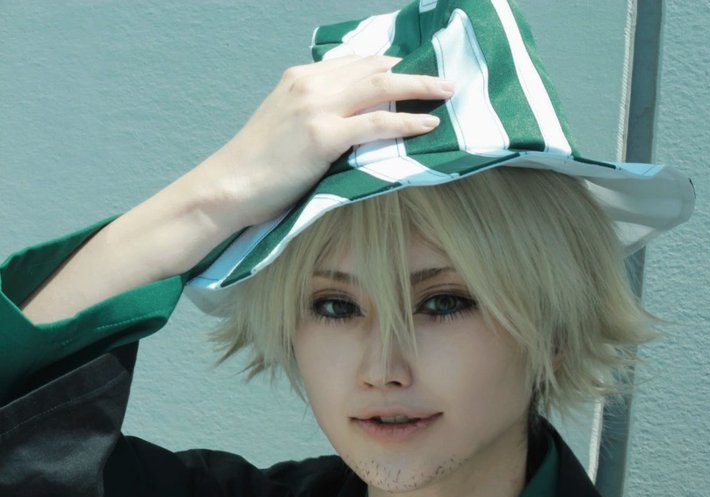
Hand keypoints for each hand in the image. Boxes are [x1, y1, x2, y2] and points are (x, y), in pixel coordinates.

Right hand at [196, 54, 454, 233]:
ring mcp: (317, 107)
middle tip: (442, 78)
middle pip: (373, 68)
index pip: (354, 63)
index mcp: (299, 78)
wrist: (227, 186)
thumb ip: (315, 116)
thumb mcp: (285, 127)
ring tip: (447, 92)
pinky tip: (428, 123)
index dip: (387, 66)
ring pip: (380, 87)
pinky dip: (407, 119)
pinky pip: (377, 122)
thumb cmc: (256, 169)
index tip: (412, 73)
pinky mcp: (323, 136)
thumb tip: (349, 126)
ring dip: (419, 87)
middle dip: (411, 71)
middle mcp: (310, 84)